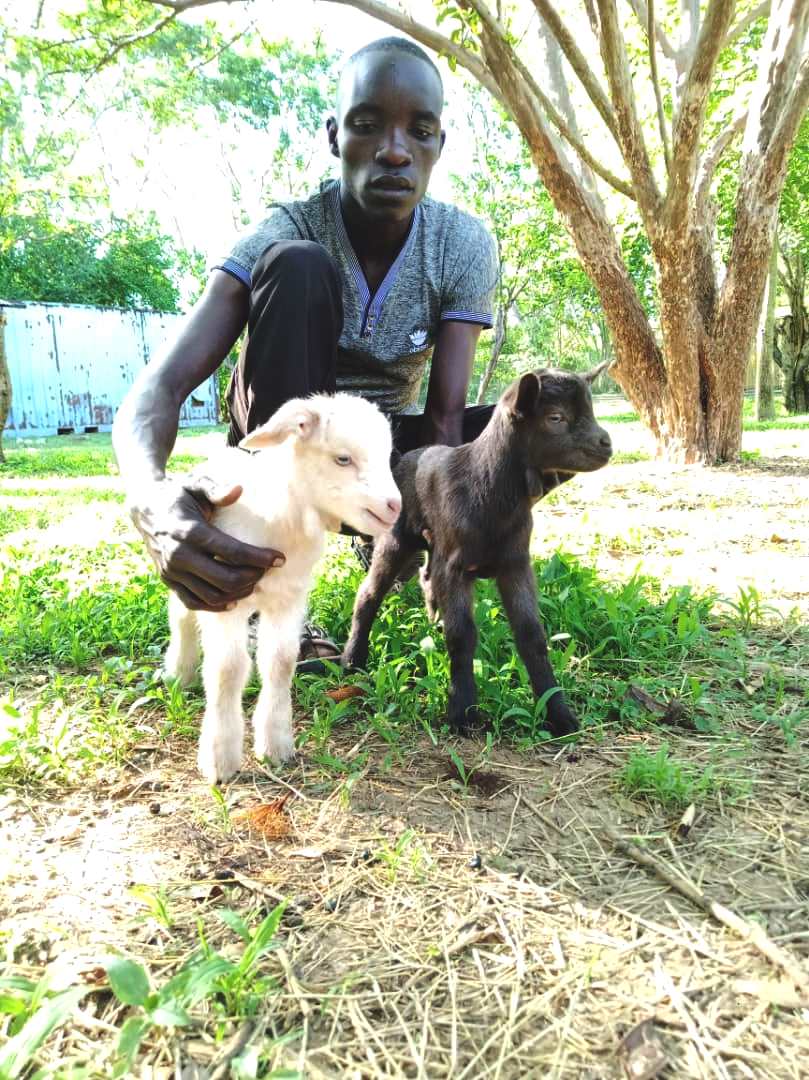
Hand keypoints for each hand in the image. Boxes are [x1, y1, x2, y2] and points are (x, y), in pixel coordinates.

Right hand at [129, 476, 284, 610]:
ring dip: (239, 592)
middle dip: (253, 577)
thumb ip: (215, 487)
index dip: (260, 558)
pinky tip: (233, 599)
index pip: (232, 552)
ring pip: (212, 596)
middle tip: (266, 569)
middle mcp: (179, 555)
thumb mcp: (195, 482)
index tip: (279, 559)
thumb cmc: (177, 493)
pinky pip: (194, 602)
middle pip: (225, 579)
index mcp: (189, 531)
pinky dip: (216, 605)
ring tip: (254, 581)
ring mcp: (172, 572)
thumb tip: (238, 490)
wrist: (144, 508)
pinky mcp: (168, 581)